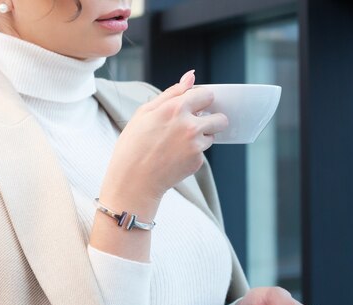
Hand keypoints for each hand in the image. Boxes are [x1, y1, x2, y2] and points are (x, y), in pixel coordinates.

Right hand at [99, 70, 227, 218]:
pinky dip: (192, 154)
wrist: (133, 181)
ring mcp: (196, 145)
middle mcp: (190, 126)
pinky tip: (174, 157)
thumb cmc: (133, 145)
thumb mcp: (144, 113)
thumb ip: (171, 92)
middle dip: (210, 120)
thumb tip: (191, 76)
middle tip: (191, 127)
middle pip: (220, 117)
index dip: (200, 101)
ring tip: (176, 145)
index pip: (207, 95)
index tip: (192, 107)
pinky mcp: (197, 162)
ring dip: (200, 138)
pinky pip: (202, 153)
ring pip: (211, 136)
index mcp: (176, 109)